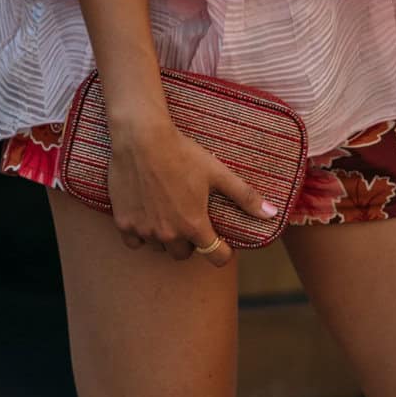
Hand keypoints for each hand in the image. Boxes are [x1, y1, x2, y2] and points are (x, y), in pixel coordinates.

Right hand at [108, 119, 277, 266]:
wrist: (141, 138)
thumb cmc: (181, 153)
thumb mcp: (217, 172)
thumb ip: (245, 196)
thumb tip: (272, 214)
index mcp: (194, 225)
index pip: (215, 257)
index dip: (223, 252)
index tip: (222, 242)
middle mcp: (169, 234)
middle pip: (184, 254)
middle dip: (191, 243)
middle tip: (190, 220)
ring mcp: (144, 230)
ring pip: (159, 247)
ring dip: (166, 237)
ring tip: (168, 213)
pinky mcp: (124, 223)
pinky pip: (135, 241)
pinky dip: (141, 234)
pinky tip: (147, 216)